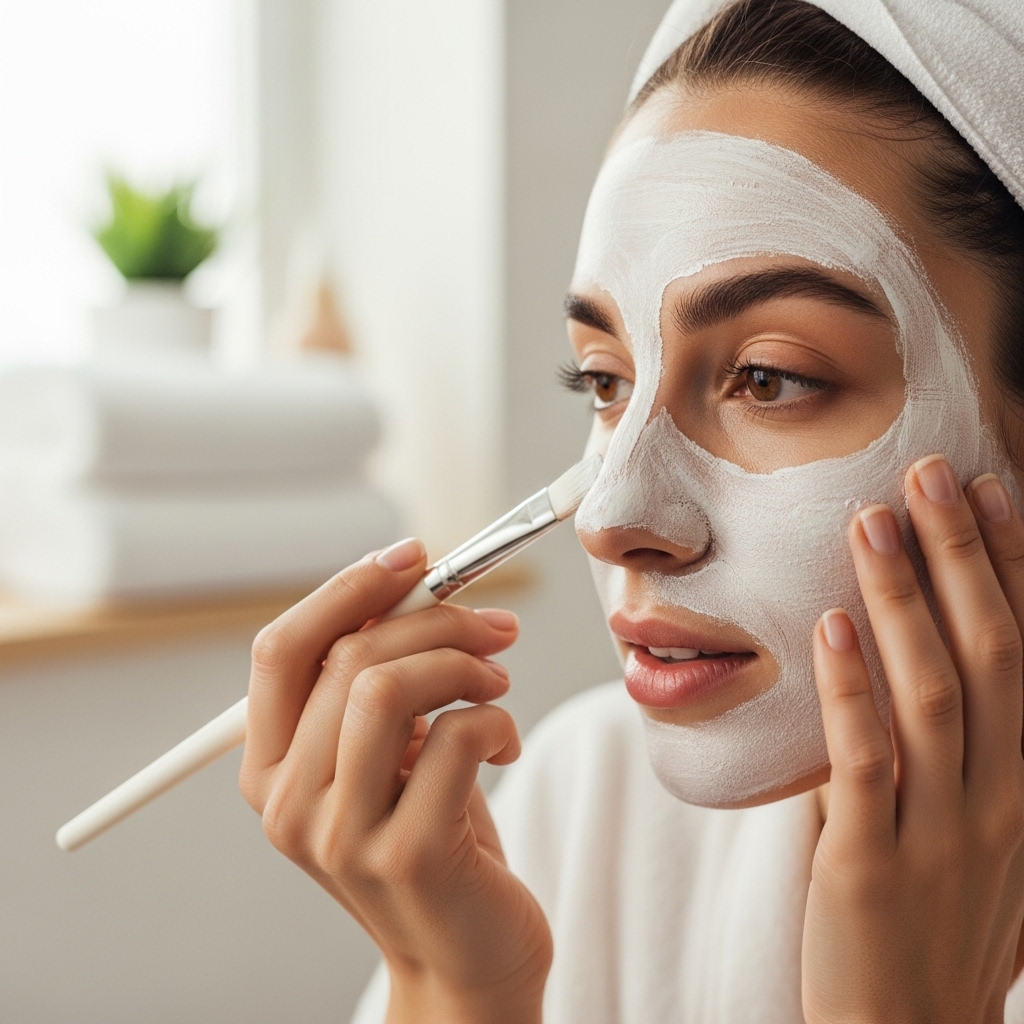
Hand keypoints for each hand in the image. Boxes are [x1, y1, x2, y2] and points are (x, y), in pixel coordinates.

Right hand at [239, 539, 552, 1023]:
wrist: (466, 956)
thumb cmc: (434, 836)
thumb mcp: (392, 753)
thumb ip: (379, 681)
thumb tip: (411, 585)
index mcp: (271, 769)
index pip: (281, 649)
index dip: (348, 589)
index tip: (413, 557)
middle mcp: (289, 804)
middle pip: (346, 658)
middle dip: (436, 619)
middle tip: (493, 627)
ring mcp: (340, 835)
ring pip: (384, 688)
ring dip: (462, 663)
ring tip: (497, 684)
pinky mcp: (405, 855)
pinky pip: (453, 737)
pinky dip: (496, 719)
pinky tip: (505, 743)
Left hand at [805, 456, 1023, 1023]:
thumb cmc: (937, 926)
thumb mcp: (980, 836)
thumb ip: (962, 755)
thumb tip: (902, 661)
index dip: (1015, 567)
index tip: (991, 490)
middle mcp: (1004, 797)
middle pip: (993, 653)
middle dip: (963, 557)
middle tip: (930, 473)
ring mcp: (944, 831)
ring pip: (935, 693)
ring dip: (906, 600)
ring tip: (873, 520)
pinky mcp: (872, 863)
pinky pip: (867, 761)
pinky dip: (852, 690)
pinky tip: (831, 626)